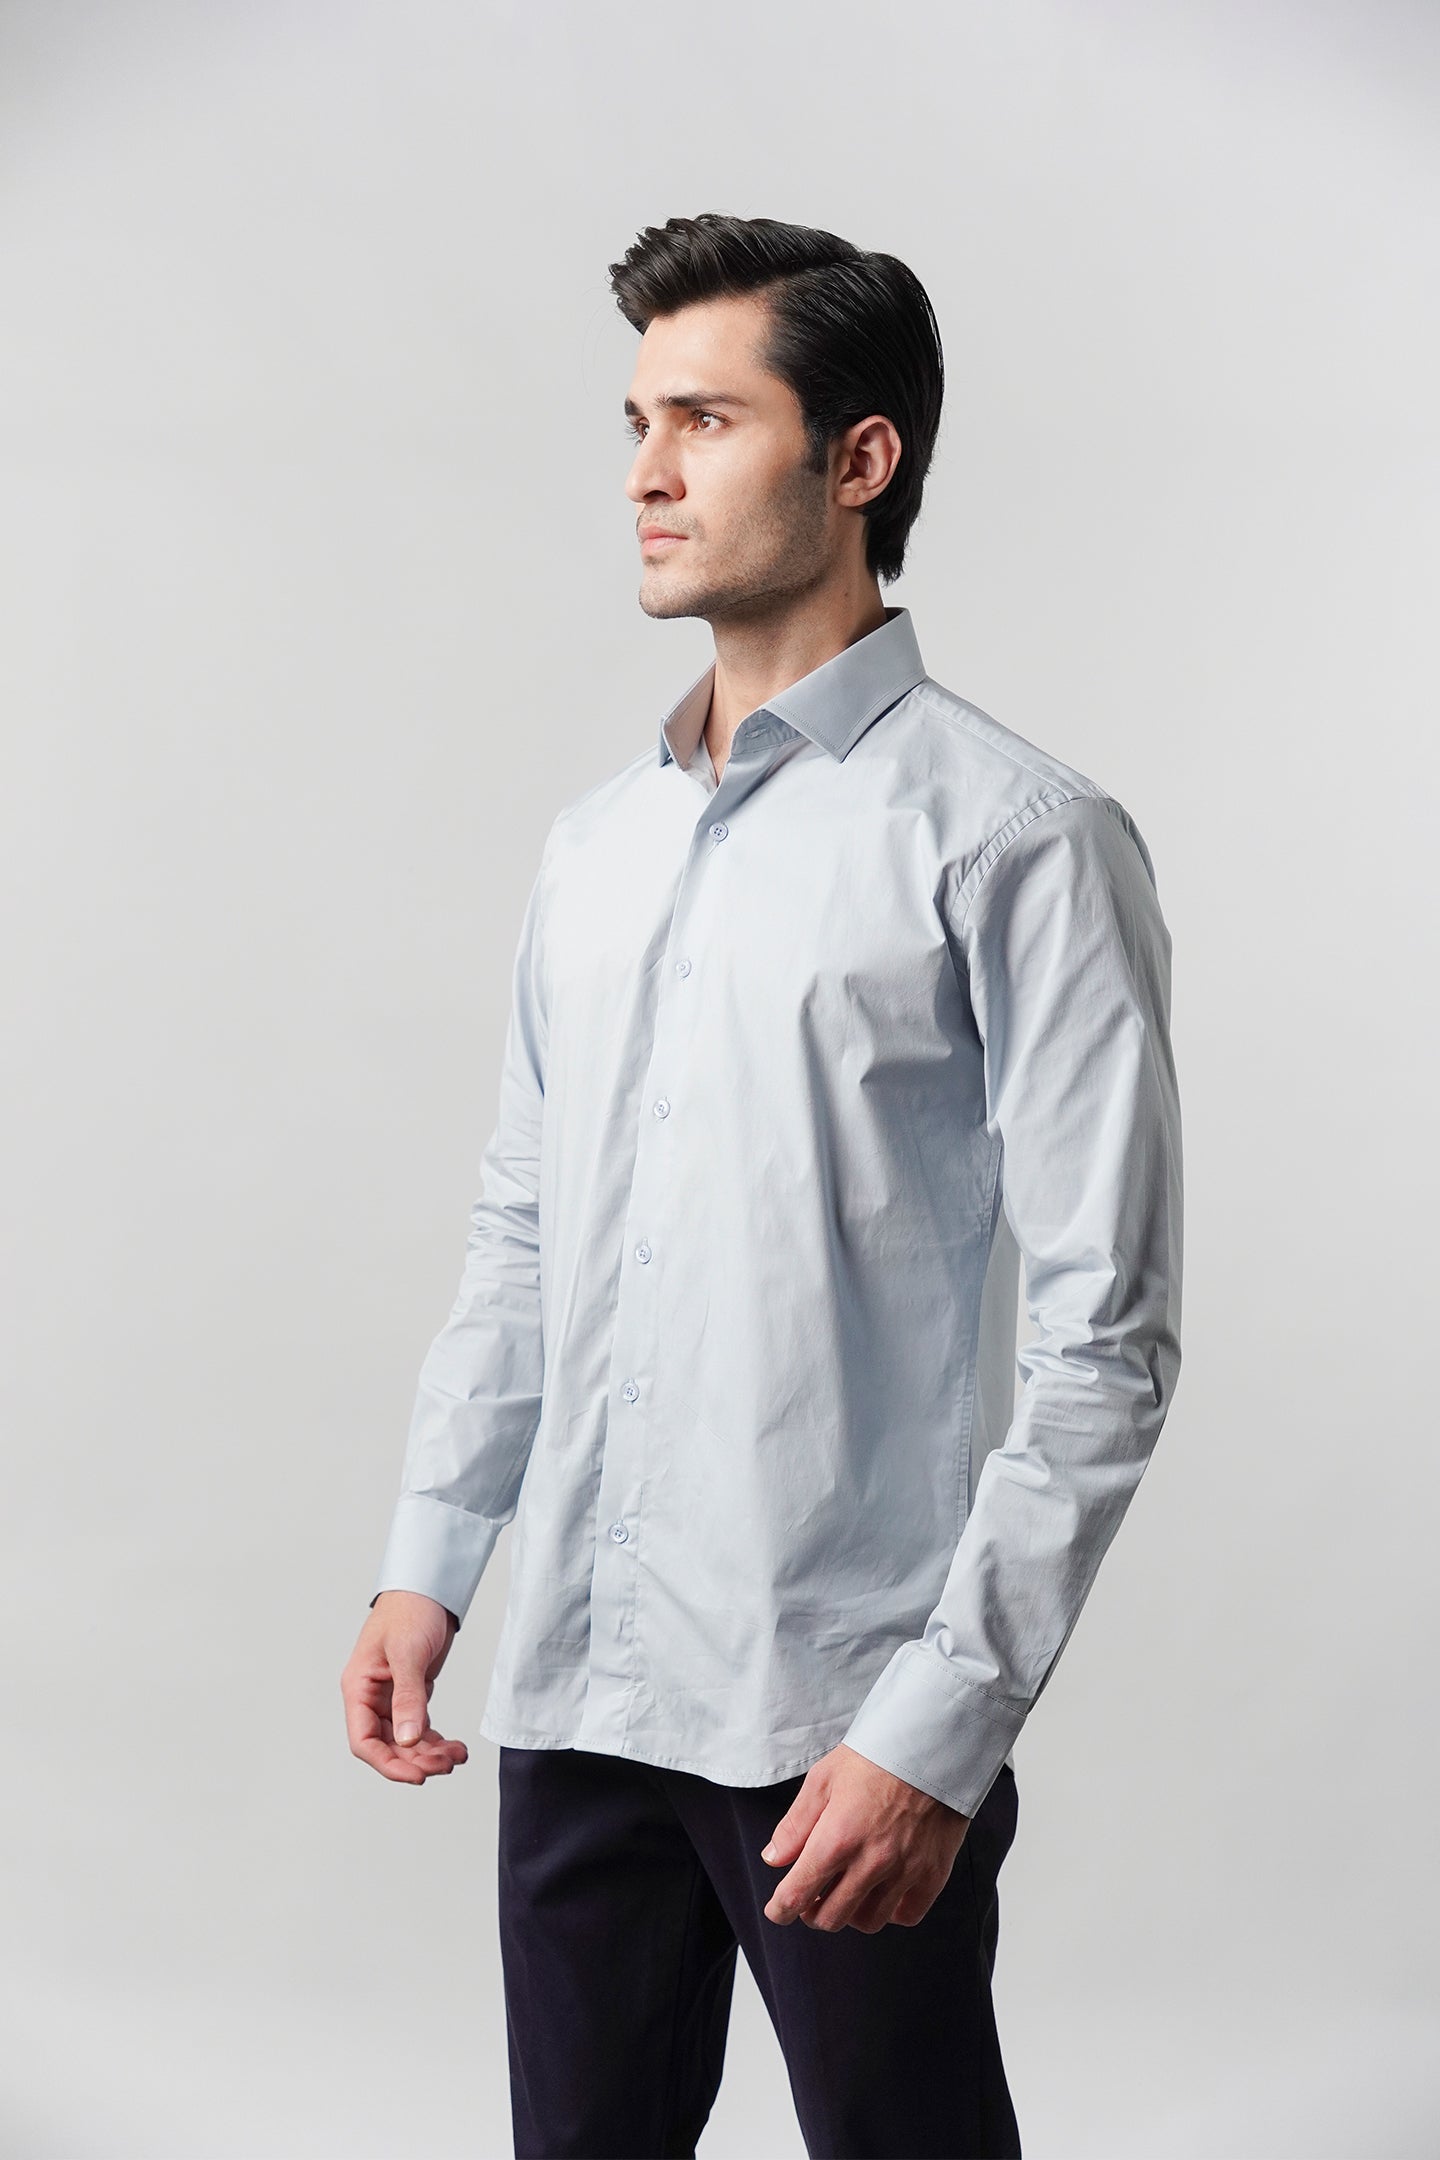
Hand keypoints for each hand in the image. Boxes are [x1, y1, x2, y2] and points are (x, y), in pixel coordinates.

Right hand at [341, 1590, 467, 1784]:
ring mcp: (391, 1697)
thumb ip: (408, 1697)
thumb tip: (408, 1740)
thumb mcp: (407, 1653)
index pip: (364, 1740)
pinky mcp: (411, 1693)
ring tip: (457, 1756)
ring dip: (429, 1754)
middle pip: (387, 1746)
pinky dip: (436, 1741)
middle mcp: (372, 1697)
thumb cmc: (409, 1610)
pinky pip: (419, 1728)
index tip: (416, 1776)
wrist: (429, 1587)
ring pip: (406, 1741)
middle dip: (415, 1761)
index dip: (387, 1764)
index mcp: (359, 1688)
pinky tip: (455, 1748)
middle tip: (445, 1766)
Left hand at [761, 1743, 969, 1932]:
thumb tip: (775, 1859)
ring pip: (868, 1921)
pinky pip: (906, 1915)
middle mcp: (871, 1862)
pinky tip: (881, 1892)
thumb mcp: (823, 1779)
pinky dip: (890, 1911)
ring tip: (846, 1891)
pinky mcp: (932, 1873)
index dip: (781, 1909)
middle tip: (812, 1896)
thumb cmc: (875, 1756)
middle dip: (812, 1912)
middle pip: (831, 1917)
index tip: (777, 1911)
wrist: (931, 1745)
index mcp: (837, 1838)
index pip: (799, 1893)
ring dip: (849, 1913)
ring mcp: (905, 1871)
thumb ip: (796, 1825)